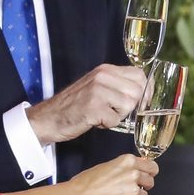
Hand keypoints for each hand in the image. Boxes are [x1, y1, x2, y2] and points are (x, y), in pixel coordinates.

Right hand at [27, 64, 145, 142]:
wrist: (48, 118)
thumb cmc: (74, 105)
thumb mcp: (96, 86)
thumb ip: (117, 85)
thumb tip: (144, 93)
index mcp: (105, 70)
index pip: (139, 74)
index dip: (145, 90)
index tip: (142, 101)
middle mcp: (102, 76)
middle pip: (137, 91)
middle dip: (131, 106)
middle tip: (116, 112)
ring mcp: (98, 91)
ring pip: (129, 105)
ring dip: (119, 115)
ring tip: (104, 115)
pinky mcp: (93, 107)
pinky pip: (115, 120)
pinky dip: (108, 125)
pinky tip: (96, 121)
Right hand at [67, 154, 157, 194]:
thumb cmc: (86, 183)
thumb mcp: (107, 166)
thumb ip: (124, 167)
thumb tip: (135, 169)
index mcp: (128, 161)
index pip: (152, 166)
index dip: (150, 173)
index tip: (148, 176)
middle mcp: (133, 174)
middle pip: (150, 182)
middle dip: (143, 187)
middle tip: (134, 190)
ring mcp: (133, 191)